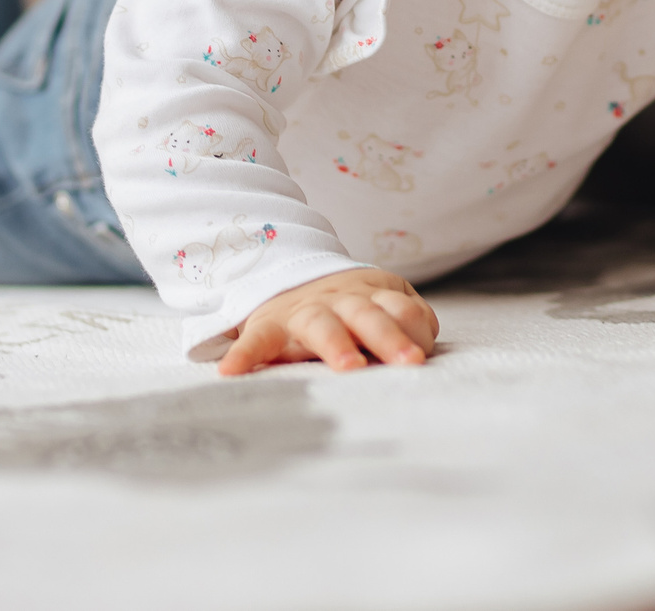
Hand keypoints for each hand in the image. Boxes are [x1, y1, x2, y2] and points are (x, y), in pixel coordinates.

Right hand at [217, 268, 439, 376]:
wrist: (291, 283)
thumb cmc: (349, 306)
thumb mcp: (383, 302)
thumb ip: (408, 320)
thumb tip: (422, 346)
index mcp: (372, 295)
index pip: (400, 307)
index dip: (413, 327)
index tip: (421, 355)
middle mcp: (340, 301)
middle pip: (367, 314)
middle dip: (388, 336)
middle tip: (407, 360)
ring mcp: (303, 312)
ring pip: (322, 323)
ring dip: (336, 343)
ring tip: (349, 366)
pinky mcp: (269, 327)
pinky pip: (255, 340)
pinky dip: (244, 354)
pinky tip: (233, 372)